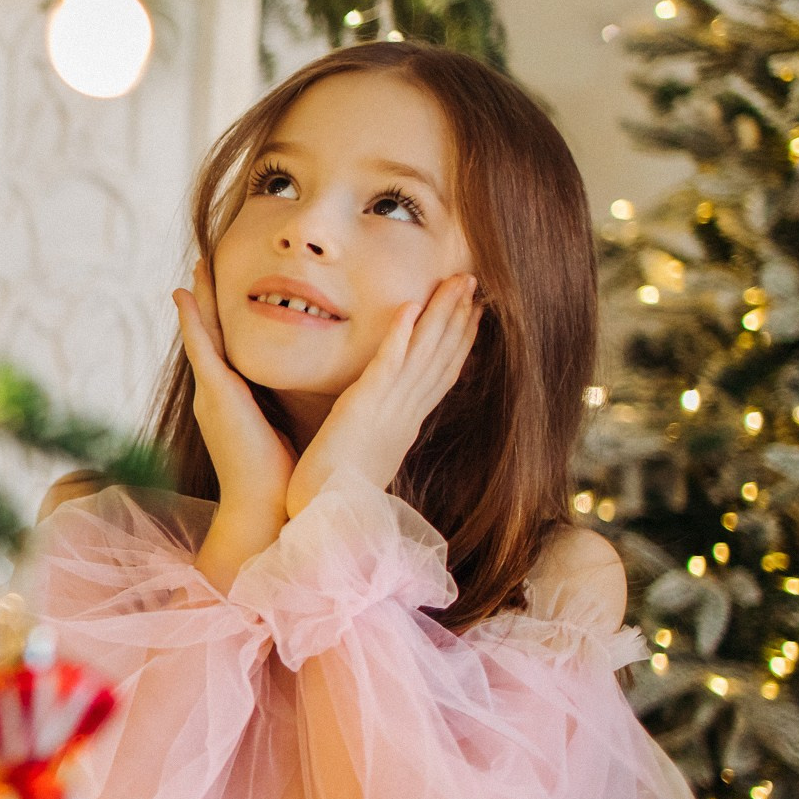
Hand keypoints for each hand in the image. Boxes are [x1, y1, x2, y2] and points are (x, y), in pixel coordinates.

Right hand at [172, 259, 295, 521]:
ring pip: (201, 335)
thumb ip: (280, 411)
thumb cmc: (279, 480)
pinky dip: (192, 320)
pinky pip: (201, 348)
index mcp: (229, 404)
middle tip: (201, 268)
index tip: (219, 293)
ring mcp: (210, 394)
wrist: (266, 510)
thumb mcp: (280, 433)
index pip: (223, 353)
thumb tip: (302, 397)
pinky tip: (185, 295)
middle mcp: (213, 395)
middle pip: (207, 338)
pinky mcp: (216, 395)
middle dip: (203, 302)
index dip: (218, 322)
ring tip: (195, 271)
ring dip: (198, 301)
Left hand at [285, 272, 480, 519]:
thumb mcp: (367, 455)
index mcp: (407, 425)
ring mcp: (389, 410)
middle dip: (461, 317)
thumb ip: (379, 433)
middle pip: (443, 358)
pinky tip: (410, 306)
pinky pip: (386, 365)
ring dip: (442, 315)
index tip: (476, 311)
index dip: (462, 340)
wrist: (321, 516)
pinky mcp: (363, 408)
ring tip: (458, 282)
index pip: (442, 375)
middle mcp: (405, 414)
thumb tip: (384, 424)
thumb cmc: (336, 490)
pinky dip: (400, 335)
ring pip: (424, 354)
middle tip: (476, 282)